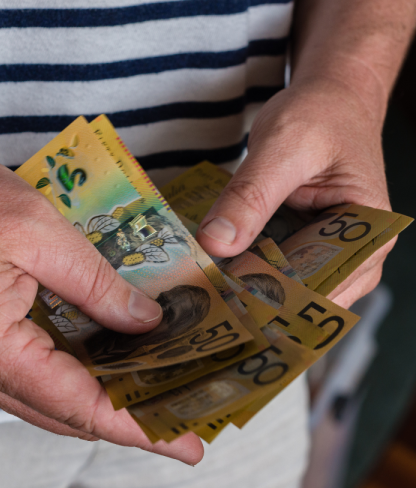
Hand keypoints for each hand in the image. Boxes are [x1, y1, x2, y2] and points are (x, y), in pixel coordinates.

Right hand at [0, 152, 203, 464]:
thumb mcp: (38, 229)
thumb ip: (96, 282)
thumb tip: (147, 323)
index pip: (79, 406)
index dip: (139, 429)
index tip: (189, 445)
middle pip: (69, 416)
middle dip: (132, 420)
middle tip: (192, 415)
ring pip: (54, 402)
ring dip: (109, 400)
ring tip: (164, 391)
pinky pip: (38, 380)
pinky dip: (82, 379)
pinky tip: (118, 362)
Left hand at [195, 77, 394, 307]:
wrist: (327, 99)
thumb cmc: (320, 116)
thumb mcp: (281, 148)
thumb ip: (250, 196)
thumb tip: (216, 242)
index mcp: (370, 231)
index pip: (323, 283)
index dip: (275, 301)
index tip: (226, 307)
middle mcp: (356, 253)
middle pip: (303, 296)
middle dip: (254, 301)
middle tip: (201, 306)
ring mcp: (327, 254)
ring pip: (285, 288)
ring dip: (245, 290)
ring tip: (199, 296)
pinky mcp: (300, 247)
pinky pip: (272, 269)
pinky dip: (243, 270)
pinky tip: (208, 273)